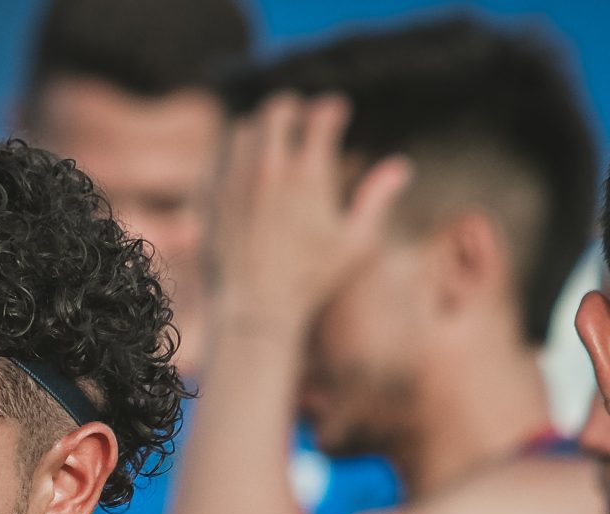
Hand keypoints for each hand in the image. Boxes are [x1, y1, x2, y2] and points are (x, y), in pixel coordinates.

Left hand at [210, 93, 411, 329]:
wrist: (252, 310)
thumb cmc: (310, 282)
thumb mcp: (354, 243)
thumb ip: (377, 199)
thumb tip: (402, 166)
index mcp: (308, 174)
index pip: (320, 117)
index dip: (332, 109)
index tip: (336, 111)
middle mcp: (268, 169)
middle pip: (277, 111)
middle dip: (292, 108)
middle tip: (299, 114)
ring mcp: (233, 179)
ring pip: (243, 129)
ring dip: (259, 129)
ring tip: (271, 137)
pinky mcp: (208, 195)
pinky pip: (218, 158)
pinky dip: (232, 153)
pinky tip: (243, 163)